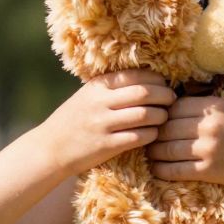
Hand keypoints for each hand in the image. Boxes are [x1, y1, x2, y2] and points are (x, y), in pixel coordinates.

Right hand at [42, 69, 174, 173]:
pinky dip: (152, 134)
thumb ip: (111, 87)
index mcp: (97, 87)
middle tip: (172, 100)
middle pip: (144, 93)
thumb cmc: (73, 120)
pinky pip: (139, 137)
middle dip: (164, 95)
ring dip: (161, 116)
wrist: (50, 148)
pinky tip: (154, 133)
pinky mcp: (106, 146)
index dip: (156, 79)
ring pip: (145, 115)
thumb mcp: (87, 96)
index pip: (135, 75)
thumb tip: (148, 79)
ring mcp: (103, 125)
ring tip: (164, 117)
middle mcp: (99, 103)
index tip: (164, 84)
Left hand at [147, 93, 223, 185]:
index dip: (163, 114)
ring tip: (150, 153)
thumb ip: (209, 100)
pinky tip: (157, 168)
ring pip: (166, 149)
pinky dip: (161, 169)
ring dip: (153, 152)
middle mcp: (207, 126)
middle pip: (165, 127)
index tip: (158, 120)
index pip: (173, 107)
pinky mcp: (208, 170)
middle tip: (147, 137)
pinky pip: (174, 170)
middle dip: (154, 133)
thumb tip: (182, 93)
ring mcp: (206, 149)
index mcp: (213, 106)